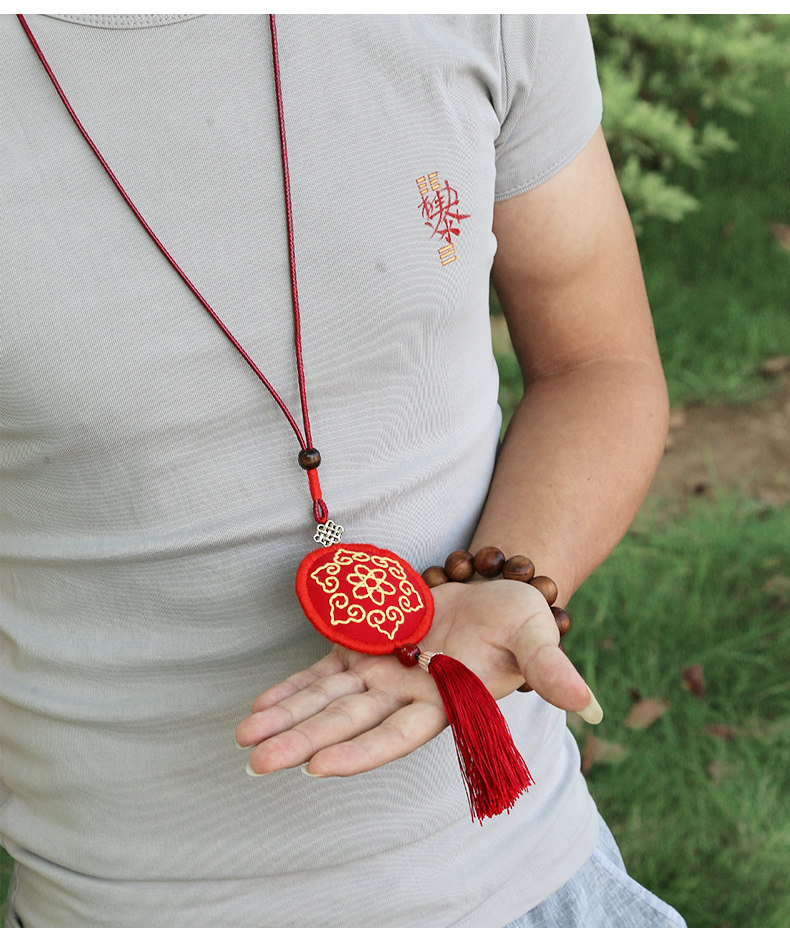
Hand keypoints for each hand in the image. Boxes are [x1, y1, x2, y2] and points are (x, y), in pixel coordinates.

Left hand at [235, 579, 600, 776]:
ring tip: (244, 736)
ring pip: (327, 699)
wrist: (493, 593)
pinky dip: (292, 686)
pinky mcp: (367, 648)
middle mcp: (406, 695)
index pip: (397, 735)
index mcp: (445, 701)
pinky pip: (323, 671)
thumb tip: (590, 705)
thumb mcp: (537, 636)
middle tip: (255, 762)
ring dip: (287, 717)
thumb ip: (553, 669)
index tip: (319, 768)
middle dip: (303, 741)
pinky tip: (260, 705)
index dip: (360, 751)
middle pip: (348, 722)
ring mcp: (382, 673)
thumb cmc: (519, 619)